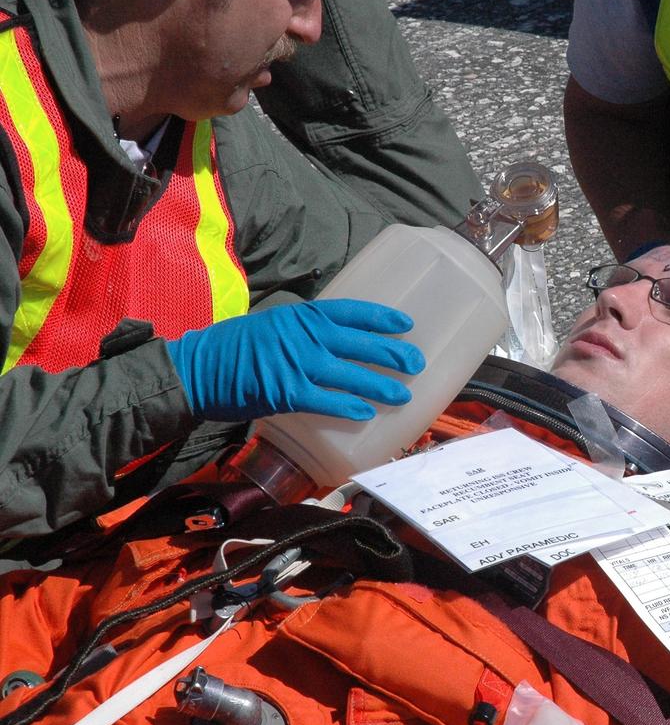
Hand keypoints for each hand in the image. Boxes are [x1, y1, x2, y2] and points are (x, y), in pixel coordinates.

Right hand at [166, 299, 424, 421]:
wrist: (196, 368)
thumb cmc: (234, 348)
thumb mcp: (273, 324)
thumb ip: (303, 330)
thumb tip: (332, 340)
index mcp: (302, 315)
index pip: (352, 311)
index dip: (382, 317)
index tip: (406, 324)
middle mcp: (305, 335)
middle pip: (361, 343)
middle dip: (392, 354)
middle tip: (416, 364)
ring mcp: (297, 363)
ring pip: (350, 374)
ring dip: (380, 385)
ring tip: (403, 394)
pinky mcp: (286, 392)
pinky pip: (326, 401)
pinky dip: (348, 406)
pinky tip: (367, 413)